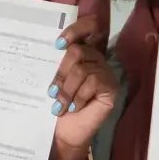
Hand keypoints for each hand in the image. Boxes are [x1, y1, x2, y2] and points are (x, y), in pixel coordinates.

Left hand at [50, 15, 117, 154]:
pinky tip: (74, 107)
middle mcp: (96, 58)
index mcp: (82, 52)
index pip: (89, 26)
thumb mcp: (53, 81)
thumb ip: (55, 63)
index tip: (58, 44)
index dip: (76, 29)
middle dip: (61, 72)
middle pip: (78, 50)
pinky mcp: (111, 87)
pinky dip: (79, 96)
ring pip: (82, 69)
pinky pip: (93, 82)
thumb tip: (47, 48)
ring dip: (67, 89)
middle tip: (52, 92)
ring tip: (60, 105)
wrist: (65, 132)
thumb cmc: (57, 105)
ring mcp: (105, 72)